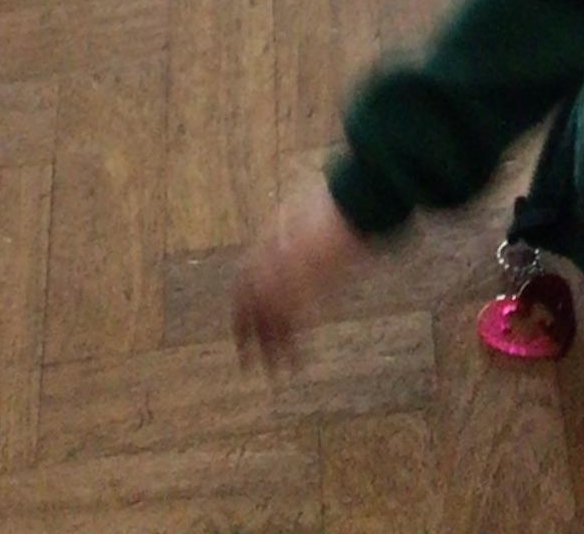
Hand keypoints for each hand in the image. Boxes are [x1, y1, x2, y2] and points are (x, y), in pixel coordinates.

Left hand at [232, 185, 365, 372]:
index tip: (241, 330)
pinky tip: (296, 365)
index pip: (242, 288)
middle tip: (247, 365)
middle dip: (247, 340)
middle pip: (251, 313)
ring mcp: (285, 284)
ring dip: (271, 354)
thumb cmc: (326, 207)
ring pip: (271, 328)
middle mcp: (267, 271)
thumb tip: (283, 238)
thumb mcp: (295, 213)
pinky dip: (294, 350)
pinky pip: (294, 331)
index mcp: (262, 250)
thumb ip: (284, 231)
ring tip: (274, 375)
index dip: (241, 312)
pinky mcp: (305, 296)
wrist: (342, 214)